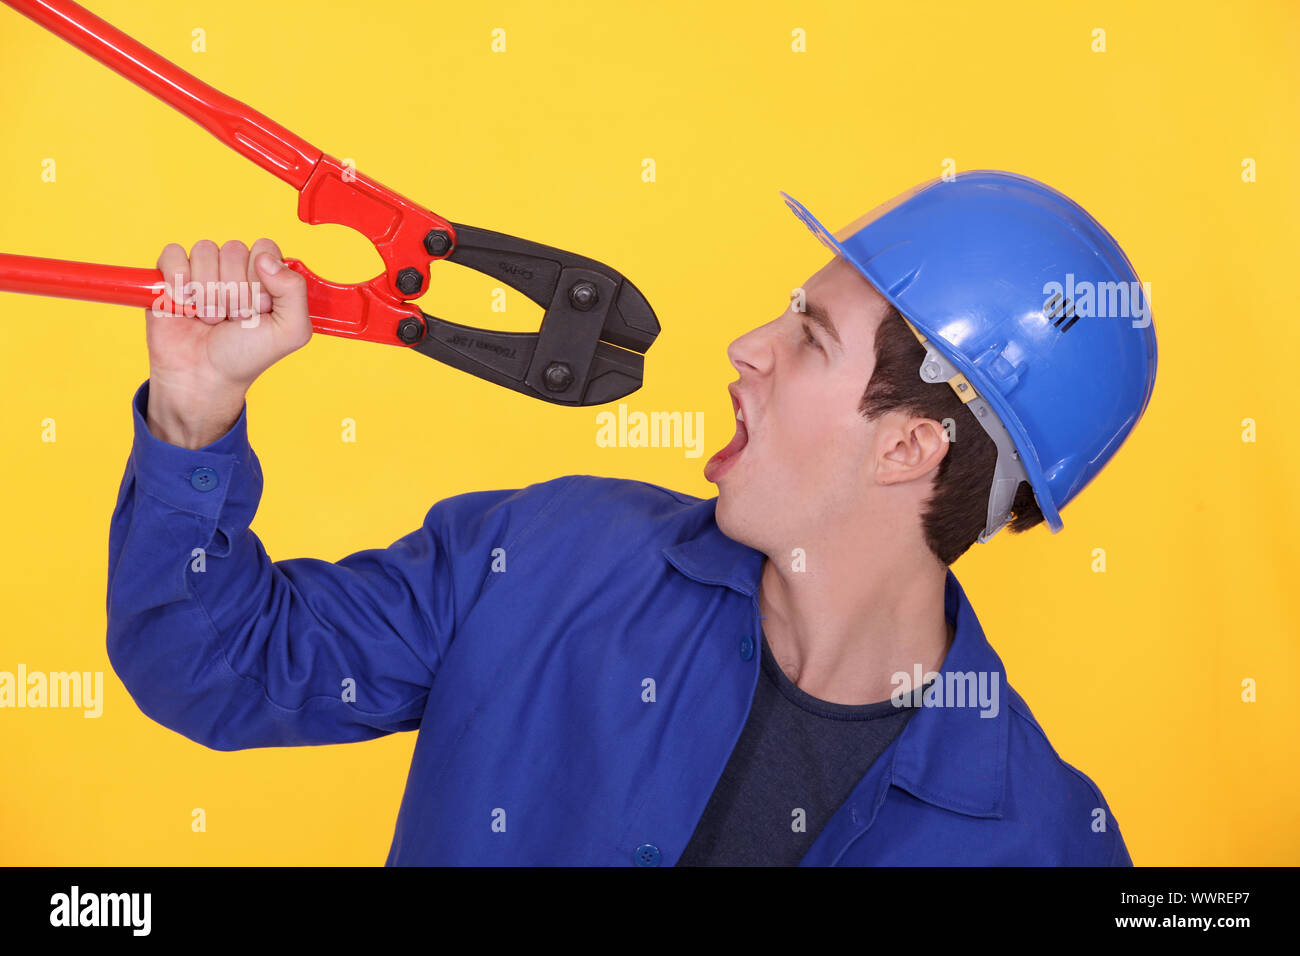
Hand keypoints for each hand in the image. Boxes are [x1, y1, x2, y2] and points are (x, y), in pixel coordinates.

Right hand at [144, 238, 311, 447]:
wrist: (203, 377)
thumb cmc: (246, 355)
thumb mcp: (289, 331)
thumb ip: (294, 291)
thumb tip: (266, 259)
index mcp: (266, 276)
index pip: (265, 249)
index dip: (261, 279)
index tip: (259, 309)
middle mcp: (236, 269)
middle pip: (234, 250)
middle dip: (234, 292)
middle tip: (233, 319)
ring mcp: (204, 269)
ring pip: (204, 251)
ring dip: (207, 292)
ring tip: (211, 318)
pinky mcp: (172, 274)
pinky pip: (173, 253)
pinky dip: (178, 281)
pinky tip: (184, 306)